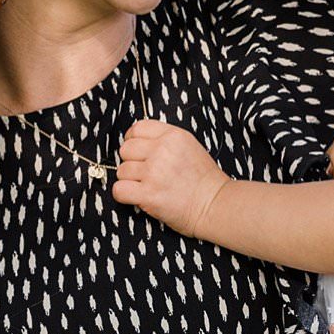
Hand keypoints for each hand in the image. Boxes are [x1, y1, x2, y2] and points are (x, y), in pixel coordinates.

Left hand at [113, 117, 229, 235]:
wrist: (214, 205)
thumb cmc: (204, 180)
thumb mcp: (190, 146)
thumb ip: (166, 140)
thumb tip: (138, 141)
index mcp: (173, 136)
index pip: (137, 128)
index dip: (132, 140)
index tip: (137, 152)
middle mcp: (162, 151)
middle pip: (126, 149)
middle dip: (131, 162)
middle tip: (144, 173)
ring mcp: (154, 172)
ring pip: (122, 171)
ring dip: (129, 180)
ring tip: (146, 186)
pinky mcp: (148, 194)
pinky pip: (119, 189)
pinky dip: (124, 195)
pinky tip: (137, 197)